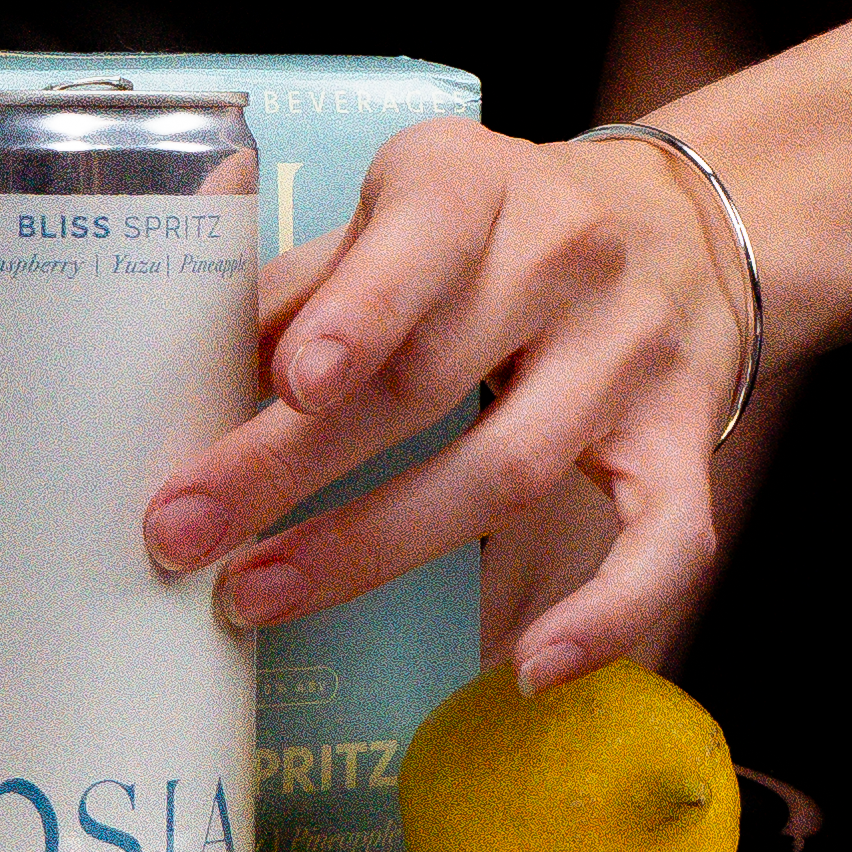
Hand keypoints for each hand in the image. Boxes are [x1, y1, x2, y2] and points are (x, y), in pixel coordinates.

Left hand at [139, 118, 748, 692]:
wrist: (680, 229)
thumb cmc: (489, 234)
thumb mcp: (398, 213)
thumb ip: (300, 276)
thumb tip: (165, 338)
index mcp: (474, 184)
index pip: (420, 243)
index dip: (358, 314)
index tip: (290, 386)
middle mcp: (567, 259)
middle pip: (432, 379)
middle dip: (295, 466)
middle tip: (185, 533)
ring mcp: (633, 356)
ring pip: (511, 469)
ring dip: (377, 547)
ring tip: (260, 595)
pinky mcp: (686, 440)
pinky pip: (665, 540)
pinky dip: (605, 613)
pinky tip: (527, 668)